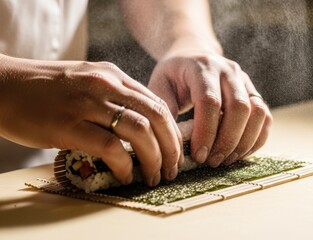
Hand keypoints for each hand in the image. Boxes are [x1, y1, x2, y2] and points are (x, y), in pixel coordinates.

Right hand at [0, 56, 181, 185]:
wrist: (1, 85)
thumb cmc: (43, 88)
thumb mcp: (86, 80)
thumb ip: (112, 96)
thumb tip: (139, 126)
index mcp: (112, 75)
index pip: (157, 103)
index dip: (173, 131)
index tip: (175, 151)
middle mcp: (105, 85)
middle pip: (157, 117)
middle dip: (171, 147)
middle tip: (172, 168)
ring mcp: (87, 103)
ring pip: (140, 131)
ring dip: (154, 159)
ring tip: (154, 176)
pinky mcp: (68, 124)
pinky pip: (111, 148)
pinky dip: (125, 165)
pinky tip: (126, 176)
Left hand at [148, 50, 271, 166]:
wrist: (193, 55)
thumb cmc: (174, 76)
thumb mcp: (159, 87)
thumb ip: (165, 112)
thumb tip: (174, 146)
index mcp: (202, 67)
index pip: (210, 101)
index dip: (206, 132)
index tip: (199, 155)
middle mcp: (228, 70)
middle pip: (239, 107)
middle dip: (227, 141)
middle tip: (213, 162)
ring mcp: (244, 80)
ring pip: (257, 113)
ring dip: (244, 142)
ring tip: (226, 160)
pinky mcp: (254, 92)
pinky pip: (265, 117)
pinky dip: (256, 139)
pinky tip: (240, 153)